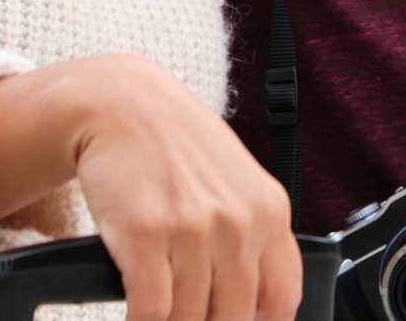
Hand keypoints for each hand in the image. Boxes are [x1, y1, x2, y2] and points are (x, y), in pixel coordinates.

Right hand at [62, 57, 302, 320]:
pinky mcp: (146, 235)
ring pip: (189, 319)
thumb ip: (254, 238)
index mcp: (269, 212)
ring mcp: (193, 229)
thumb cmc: (180, 148)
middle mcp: (237, 223)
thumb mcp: (239, 184)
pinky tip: (136, 316)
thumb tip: (261, 305)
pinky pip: (151, 310)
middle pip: (233, 317)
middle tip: (192, 315)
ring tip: (163, 314)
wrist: (123, 107)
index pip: (282, 299)